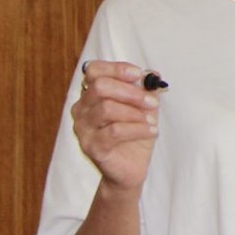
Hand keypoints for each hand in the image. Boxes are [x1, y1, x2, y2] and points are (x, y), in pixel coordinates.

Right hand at [71, 61, 159, 192]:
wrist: (131, 166)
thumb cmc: (135, 132)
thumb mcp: (144, 106)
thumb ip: (146, 89)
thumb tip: (153, 74)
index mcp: (91, 94)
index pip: (94, 70)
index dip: (116, 69)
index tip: (138, 74)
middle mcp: (81, 109)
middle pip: (100, 87)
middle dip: (130, 92)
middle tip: (152, 102)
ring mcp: (83, 129)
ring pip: (106, 108)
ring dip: (135, 112)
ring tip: (152, 121)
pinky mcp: (91, 147)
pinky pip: (114, 131)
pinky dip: (137, 129)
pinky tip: (152, 131)